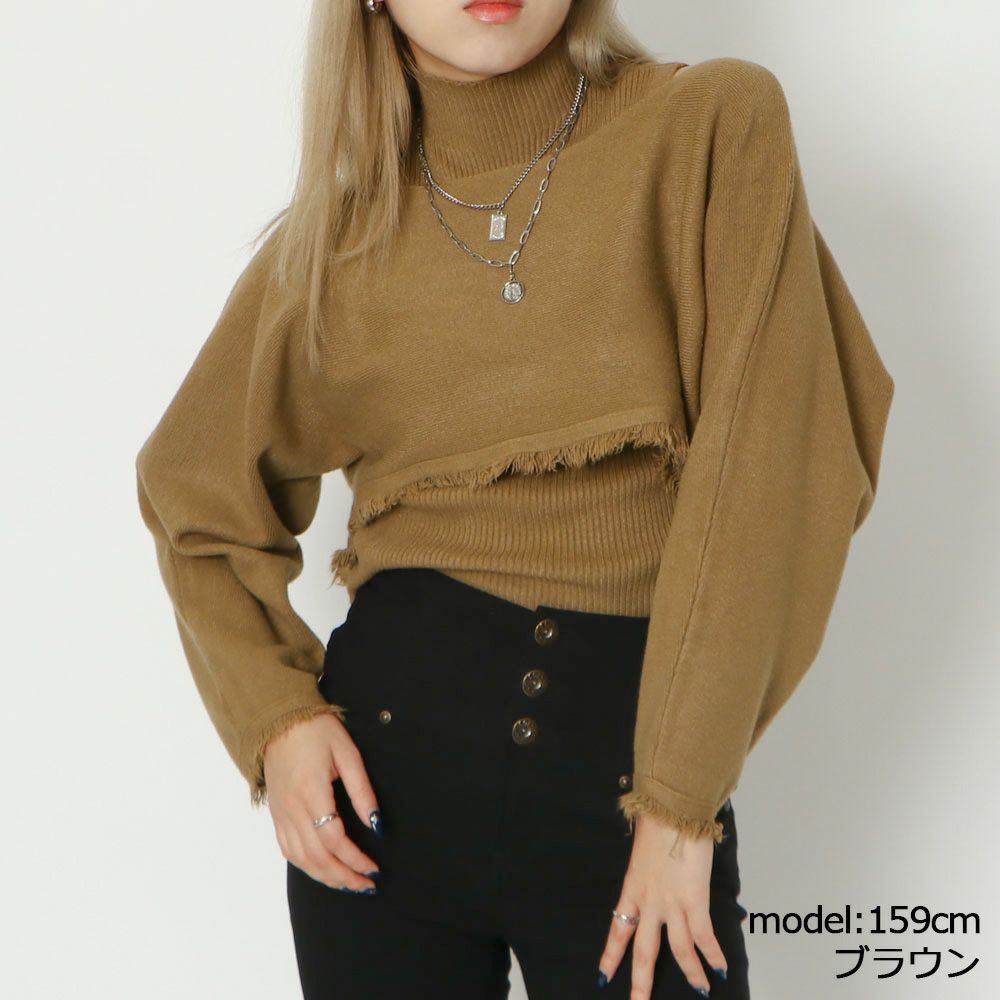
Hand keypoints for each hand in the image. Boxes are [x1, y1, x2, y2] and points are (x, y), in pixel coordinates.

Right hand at [263, 712, 381, 891]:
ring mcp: (280, 813)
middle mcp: (292, 809)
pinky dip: (306, 866)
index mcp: (312, 793)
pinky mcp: (276, 814)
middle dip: (344, 877)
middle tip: (366, 886)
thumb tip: (376, 824)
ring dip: (325, 877)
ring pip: (300, 860)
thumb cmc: (315, 730)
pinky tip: (322, 870)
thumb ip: (362, 791)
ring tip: (348, 884)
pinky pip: (288, 850)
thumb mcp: (347, 753)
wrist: (278, 719)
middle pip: (317, 857)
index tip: (374, 868)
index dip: (356, 859)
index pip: (335, 840)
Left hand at [597, 813, 727, 996]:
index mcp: (632, 887)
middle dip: (641, 982)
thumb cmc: (660, 821)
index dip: (611, 954)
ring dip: (691, 973)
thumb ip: (650, 868)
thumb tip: (661, 874)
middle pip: (643, 951)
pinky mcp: (694, 899)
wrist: (672, 808)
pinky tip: (720, 968)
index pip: (618, 928)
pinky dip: (713, 954)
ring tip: (702, 991)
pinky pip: (704, 936)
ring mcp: (671, 903)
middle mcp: (648, 901)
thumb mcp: (644, 850)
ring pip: (679, 951)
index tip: (603, 976)